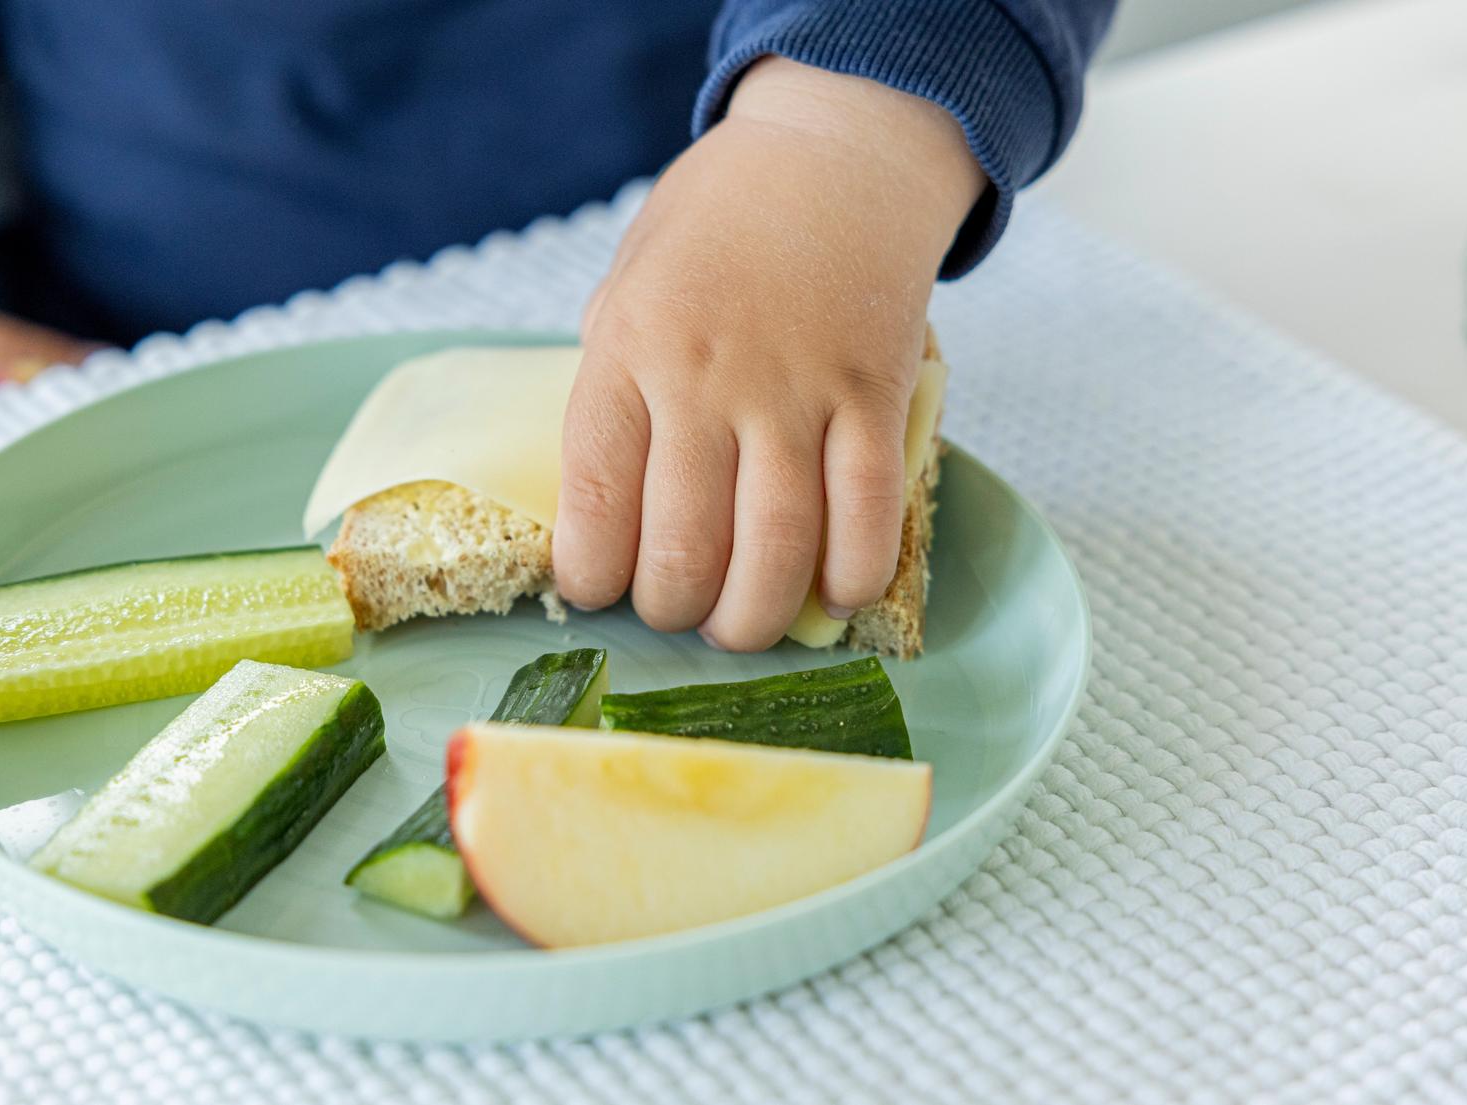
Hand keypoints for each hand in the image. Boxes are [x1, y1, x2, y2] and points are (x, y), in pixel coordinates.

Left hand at [555, 58, 985, 650]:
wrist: (834, 151)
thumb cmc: (717, 224)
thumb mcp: (628, 285)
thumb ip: (616, 383)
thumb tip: (605, 499)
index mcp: (627, 350)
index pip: (595, 502)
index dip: (591, 578)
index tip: (598, 591)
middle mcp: (705, 378)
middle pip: (685, 548)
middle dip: (674, 609)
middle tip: (678, 610)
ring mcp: (797, 390)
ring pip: (776, 550)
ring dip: (753, 617)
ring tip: (740, 626)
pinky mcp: (875, 395)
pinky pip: (867, 514)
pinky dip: (851, 575)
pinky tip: (832, 594)